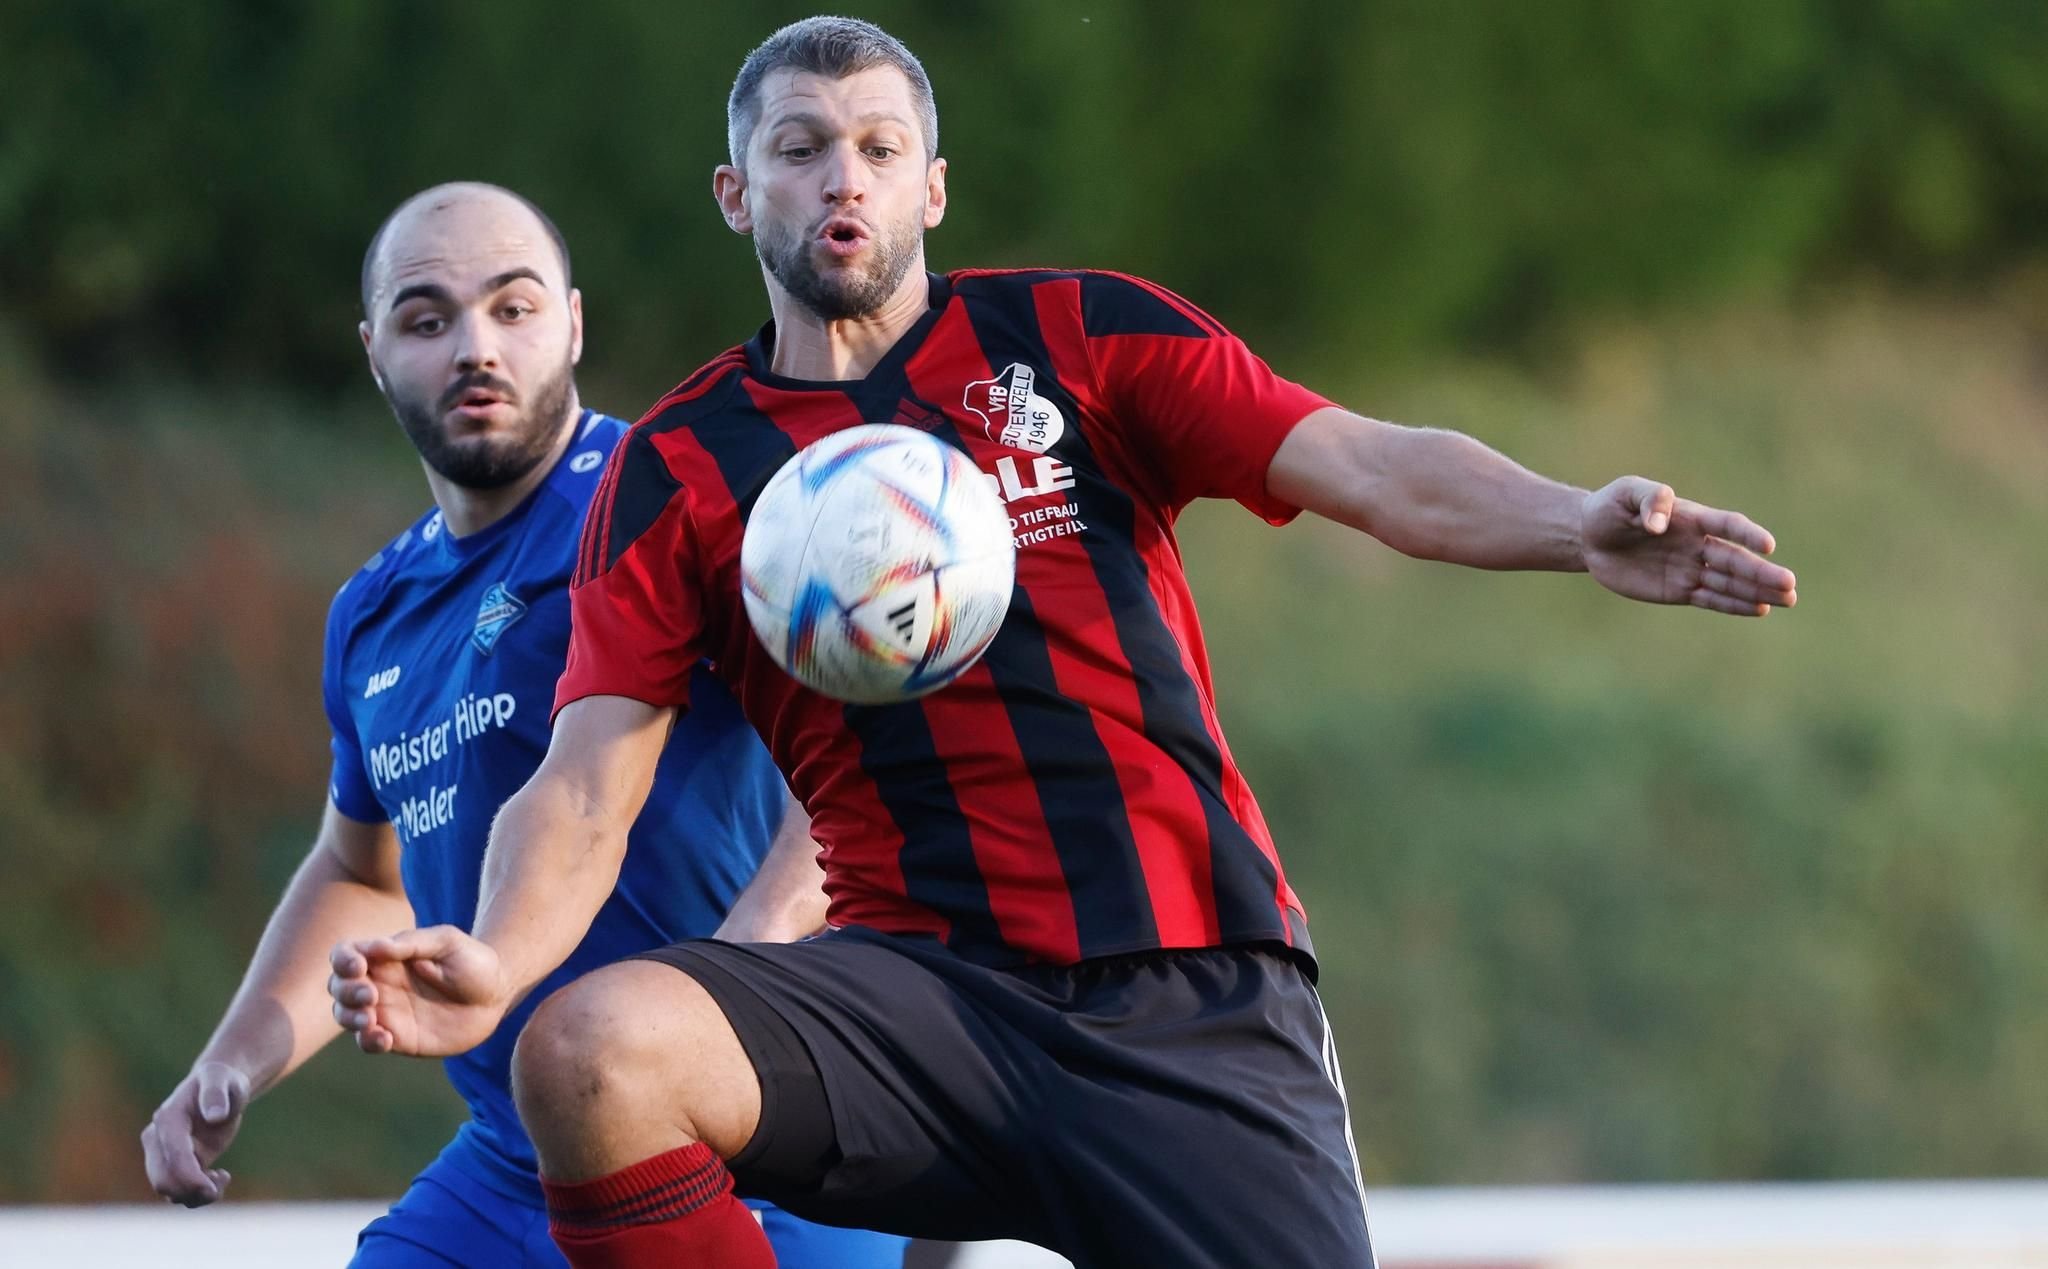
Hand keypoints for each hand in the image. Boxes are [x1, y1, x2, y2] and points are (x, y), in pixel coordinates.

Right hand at [141, 1061, 249, 1206]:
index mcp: (167, 1119)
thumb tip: (215, 1116)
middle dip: (191, 1192)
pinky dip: (196, 1193)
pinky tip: (219, 1176)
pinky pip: (177, 1189)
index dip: (191, 1178)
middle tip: (219, 1187)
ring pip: (168, 1189)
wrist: (217, 1086)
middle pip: (163, 1180)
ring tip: (222, 1177)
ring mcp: (162, 1152)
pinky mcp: (173, 1162)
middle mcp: (157, 1138)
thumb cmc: (222, 1081)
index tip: (216, 1186)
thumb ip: (216, 1093)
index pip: (173, 1156)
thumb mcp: (224, 1080)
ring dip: (195, 1195)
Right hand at [328, 926, 510, 1056]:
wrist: (496, 994)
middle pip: (339, 987)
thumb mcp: (447, 943)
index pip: (346, 955)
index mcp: (386, 956)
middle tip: (371, 995)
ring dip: (350, 1017)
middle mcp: (379, 983)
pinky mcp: (398, 1038)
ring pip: (346, 1015)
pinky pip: (369, 1041)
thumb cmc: (472, 961)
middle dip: (346, 991)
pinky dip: (368, 1041)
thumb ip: (411, 944)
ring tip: (371, 1018)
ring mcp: (386, 1012)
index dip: (343, 960)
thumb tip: (373, 946)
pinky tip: (386, 1039)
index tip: (359, 966)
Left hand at [1581, 477, 1797, 614]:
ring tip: (1787, 599)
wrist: (1590, 537)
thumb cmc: (1611, 508)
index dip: (1747, 534)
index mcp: (1692, 518)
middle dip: (1762, 573)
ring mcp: (1690, 568)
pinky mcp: (1678, 590)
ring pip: (1729, 582)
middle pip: (1735, 560)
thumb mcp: (1625, 493)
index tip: (1768, 546)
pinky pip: (1710, 599)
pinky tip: (1759, 609)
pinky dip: (1733, 605)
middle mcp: (1697, 544)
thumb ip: (1649, 500)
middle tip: (1790, 584)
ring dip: (1757, 591)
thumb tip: (1660, 524)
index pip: (1727, 525)